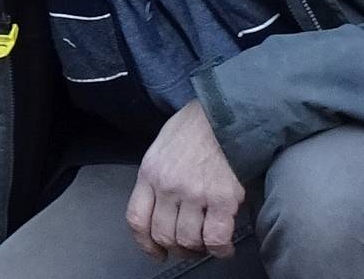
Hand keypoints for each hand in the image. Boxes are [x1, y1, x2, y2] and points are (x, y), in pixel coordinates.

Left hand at [125, 100, 244, 259]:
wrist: (226, 113)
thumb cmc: (196, 127)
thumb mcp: (161, 147)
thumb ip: (157, 176)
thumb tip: (161, 206)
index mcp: (150, 172)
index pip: (136, 219)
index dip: (145, 243)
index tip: (155, 251)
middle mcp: (167, 186)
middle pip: (162, 234)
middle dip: (175, 248)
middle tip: (188, 246)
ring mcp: (194, 193)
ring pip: (188, 240)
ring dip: (198, 249)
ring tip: (207, 243)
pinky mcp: (222, 198)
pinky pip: (216, 238)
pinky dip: (220, 249)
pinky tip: (224, 247)